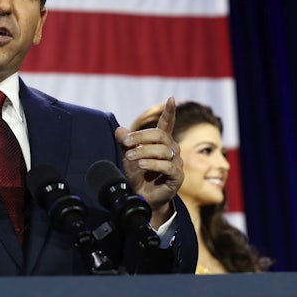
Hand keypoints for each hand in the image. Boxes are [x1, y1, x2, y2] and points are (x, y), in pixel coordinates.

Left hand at [115, 97, 182, 226]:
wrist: (142, 197)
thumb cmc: (138, 175)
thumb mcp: (128, 156)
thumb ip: (125, 142)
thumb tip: (119, 130)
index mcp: (162, 142)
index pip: (167, 124)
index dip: (169, 112)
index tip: (171, 99)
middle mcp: (172, 150)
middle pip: (160, 136)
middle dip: (141, 137)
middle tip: (126, 143)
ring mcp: (177, 163)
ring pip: (162, 150)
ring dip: (143, 151)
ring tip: (129, 156)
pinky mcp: (177, 176)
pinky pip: (167, 166)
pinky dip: (152, 164)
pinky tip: (141, 165)